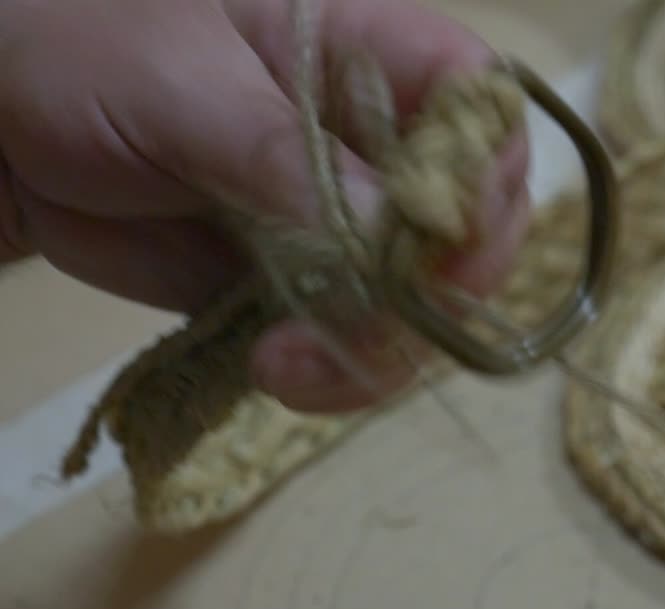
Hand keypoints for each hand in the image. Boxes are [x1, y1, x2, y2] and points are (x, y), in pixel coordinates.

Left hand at [0, 0, 530, 412]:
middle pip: (472, 226)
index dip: (483, 179)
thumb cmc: (87, 48)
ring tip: (283, 365)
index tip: (438, 246)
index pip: (480, 111)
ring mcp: (351, 221)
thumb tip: (388, 235)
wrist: (1, 120)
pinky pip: (356, 341)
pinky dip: (334, 372)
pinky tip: (276, 370)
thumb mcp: (180, 86)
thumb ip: (284, 157)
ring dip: (377, 352)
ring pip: (422, 303)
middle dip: (431, 294)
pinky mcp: (308, 284)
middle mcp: (384, 142)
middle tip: (361, 334)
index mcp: (373, 57)